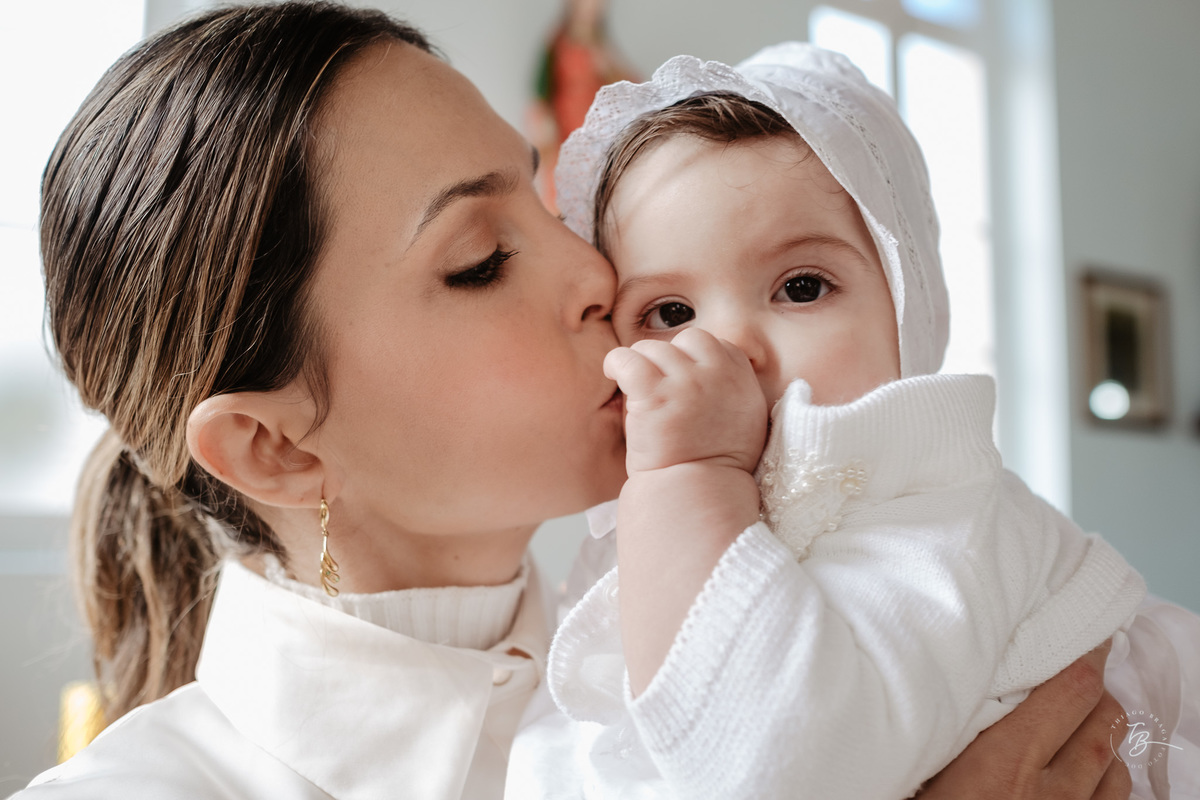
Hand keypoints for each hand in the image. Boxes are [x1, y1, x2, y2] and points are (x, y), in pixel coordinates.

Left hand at [603, 327, 767, 475]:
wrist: (696, 499)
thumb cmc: (714, 469)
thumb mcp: (745, 422)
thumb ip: (733, 389)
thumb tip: (715, 370)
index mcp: (742, 379)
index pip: (715, 344)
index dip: (692, 360)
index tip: (680, 382)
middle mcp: (718, 374)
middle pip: (685, 340)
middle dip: (668, 360)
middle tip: (656, 389)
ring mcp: (686, 381)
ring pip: (653, 348)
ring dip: (641, 366)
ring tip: (637, 393)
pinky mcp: (654, 393)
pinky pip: (627, 358)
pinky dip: (616, 363)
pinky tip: (614, 375)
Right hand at [919, 640, 1130, 798]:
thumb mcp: (924, 767)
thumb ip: (945, 725)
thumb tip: (955, 670)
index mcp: (1002, 762)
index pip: (1071, 690)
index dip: (1085, 653)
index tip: (1083, 630)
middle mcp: (1048, 791)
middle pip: (1104, 717)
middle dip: (1093, 685)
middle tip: (1071, 666)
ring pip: (1115, 756)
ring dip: (1101, 728)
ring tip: (1076, 714)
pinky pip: (1117, 793)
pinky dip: (1107, 768)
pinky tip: (1082, 762)